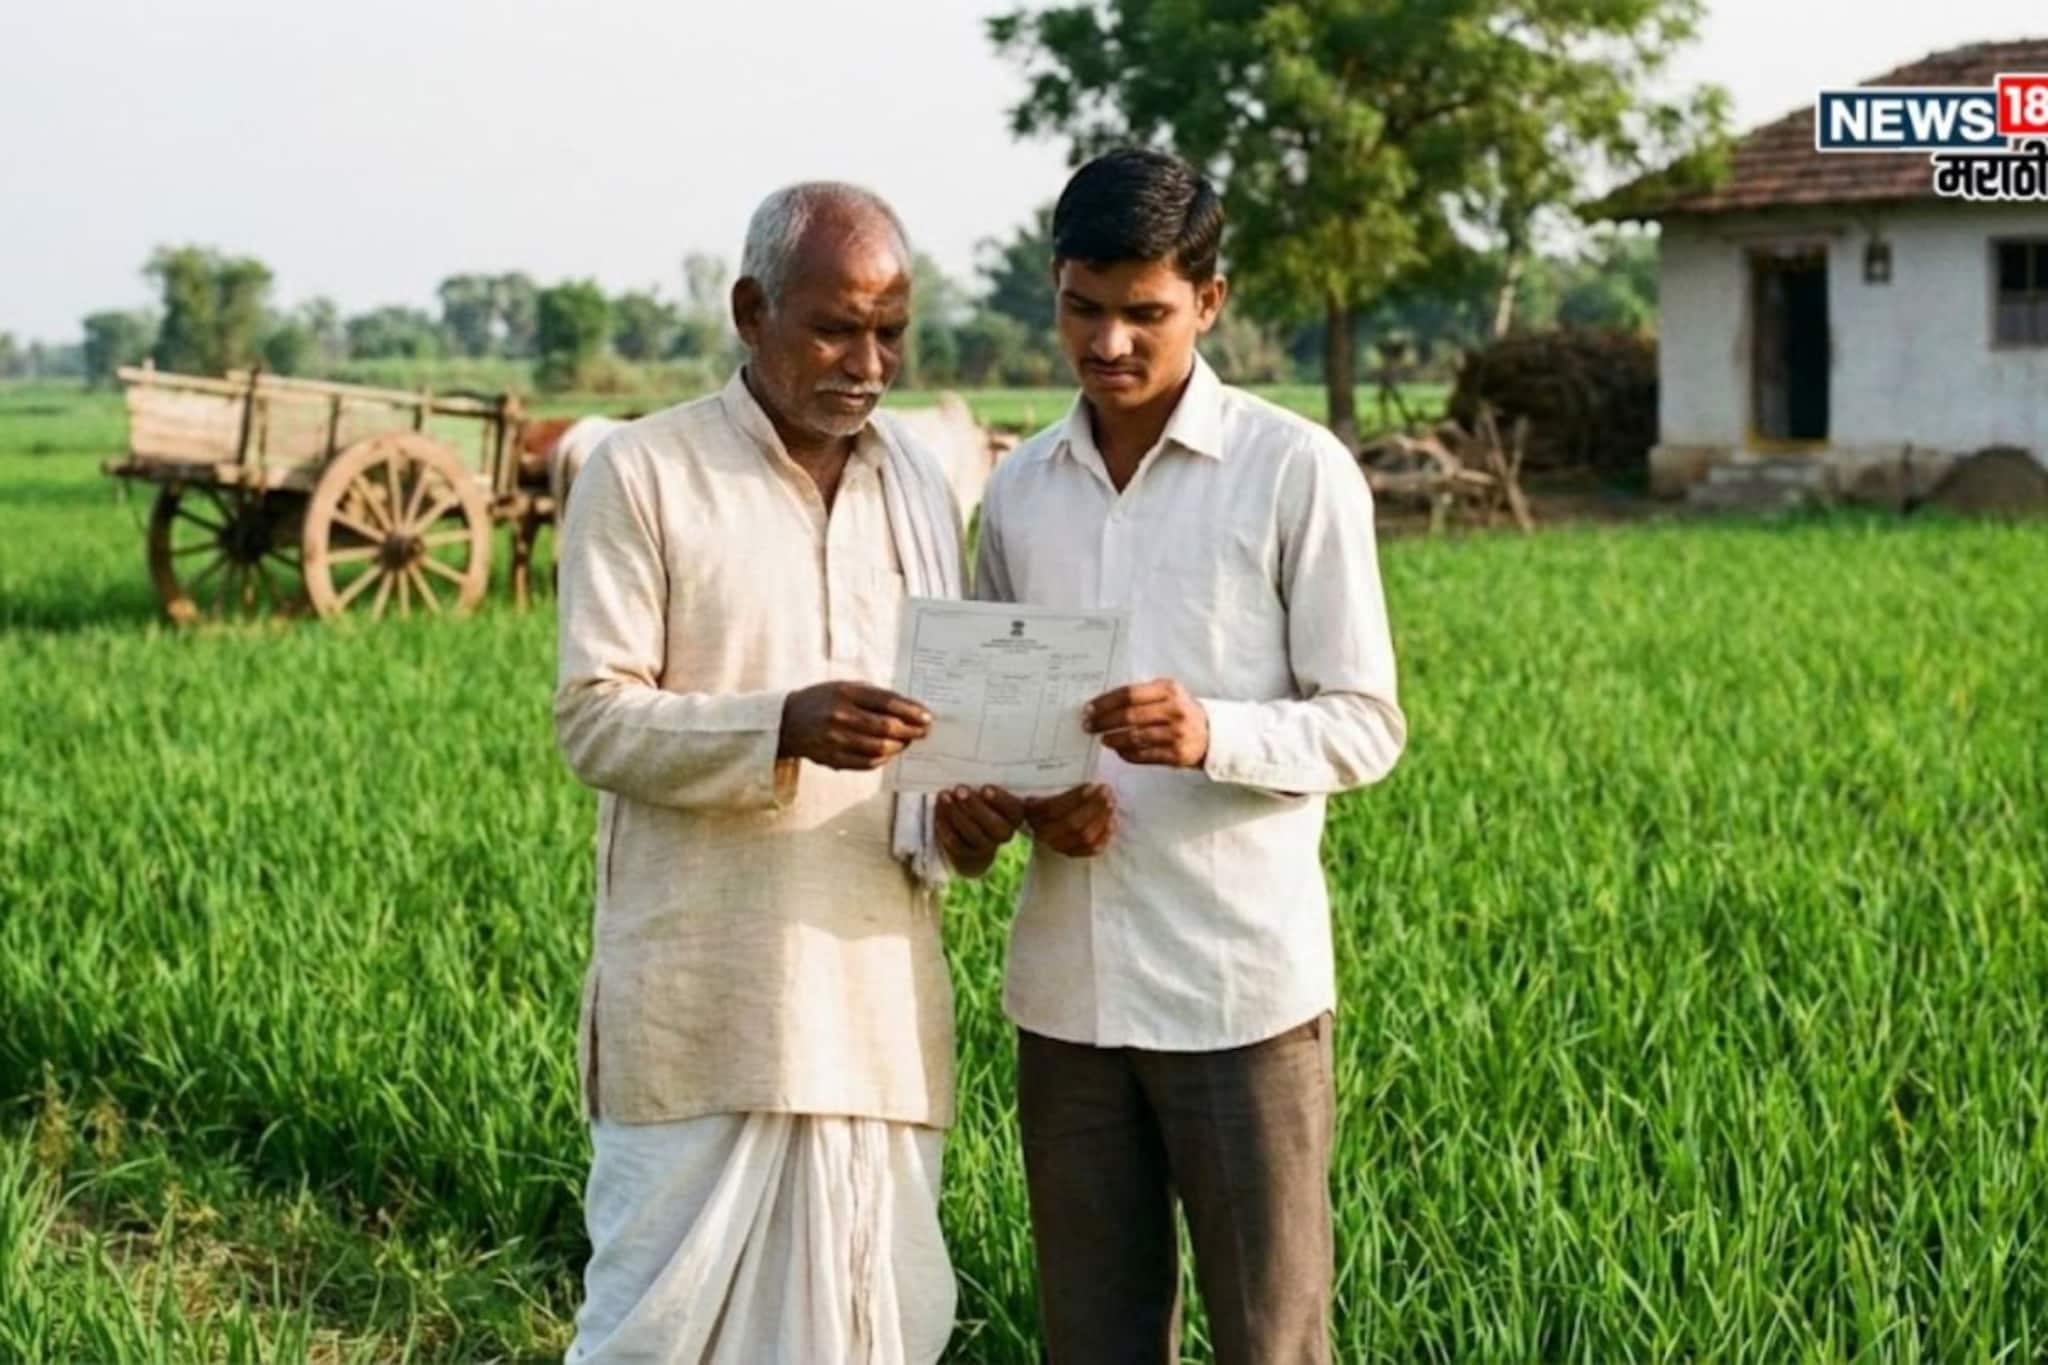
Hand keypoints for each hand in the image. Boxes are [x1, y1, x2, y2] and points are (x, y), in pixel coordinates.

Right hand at [779, 681, 930, 770]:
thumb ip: (875, 696)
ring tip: (906, 741)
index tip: (927, 717)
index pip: (887, 703)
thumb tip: (910, 708)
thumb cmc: (822, 700)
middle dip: (911, 731)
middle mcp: (840, 716)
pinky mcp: (832, 758)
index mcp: (845, 693)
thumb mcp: (845, 687)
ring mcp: (835, 740)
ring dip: (899, 746)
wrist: (787, 721)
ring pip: (879, 748)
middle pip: (886, 728)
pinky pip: (866, 763)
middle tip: (923, 732)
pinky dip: (883, 759)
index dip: (911, 711)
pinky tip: (889, 752)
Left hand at [934, 785, 1027, 876]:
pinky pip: (955, 840)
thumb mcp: (991, 793)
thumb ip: (987, 788)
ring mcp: (985, 845)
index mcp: (1015, 816)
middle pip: (993, 825)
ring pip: (972, 833)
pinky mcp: (966, 852)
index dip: (1000, 800)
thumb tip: (973, 773)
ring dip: (956, 813)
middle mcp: (1004, 833)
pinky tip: (940, 808)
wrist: (974, 835)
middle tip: (960, 790)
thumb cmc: (984, 802)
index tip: (984, 788)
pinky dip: (945, 824)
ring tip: (945, 796)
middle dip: (975, 806)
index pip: (1014, 810)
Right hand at [1023, 783, 1115, 857]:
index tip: (1091, 786)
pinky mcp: (1071, 853)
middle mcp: (1042, 831)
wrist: (1050, 816)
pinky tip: (1111, 822)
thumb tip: (1088, 767)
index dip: (1074, 798)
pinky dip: (1104, 836)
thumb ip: (1060, 778)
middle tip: (1107, 792)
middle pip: (1071, 824)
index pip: (1053, 808)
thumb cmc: (1053, 792)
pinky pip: (1090, 849)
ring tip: (1112, 803)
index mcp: (1033, 811)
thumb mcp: (1051, 783)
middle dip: (1094, 807)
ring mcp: (1057, 845)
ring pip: (1083, 837)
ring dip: (1101, 819)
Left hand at [1084, 678, 1208, 767]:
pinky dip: (1127, 753)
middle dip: (1103, 722)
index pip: (1129, 694)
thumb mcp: (1167, 694)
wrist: (1211, 734)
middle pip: (1129, 716)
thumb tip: (1102, 704)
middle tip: (1089, 726)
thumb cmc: (1180, 711)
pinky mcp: (1176, 755)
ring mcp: (1176, 734)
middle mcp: (1174, 710)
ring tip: (1103, 739)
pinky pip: (1143, 755)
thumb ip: (1141, 695)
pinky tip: (1119, 750)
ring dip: (1113, 739)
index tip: (1088, 709)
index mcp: (1169, 690)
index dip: (1105, 702)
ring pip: (1134, 737)